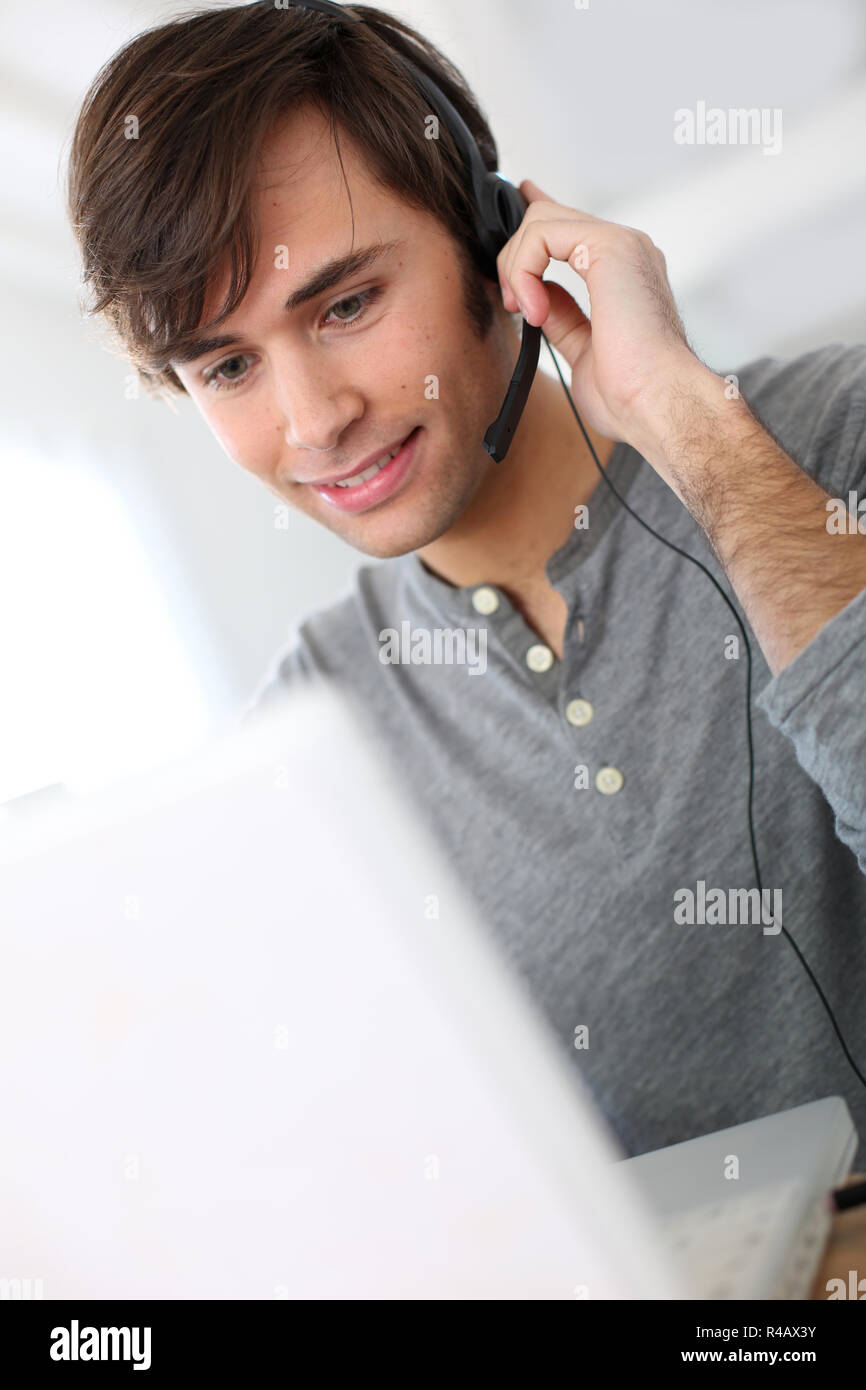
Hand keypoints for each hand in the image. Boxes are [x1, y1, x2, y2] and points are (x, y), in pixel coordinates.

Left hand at [496, 178, 697, 445]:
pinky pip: (542, 233)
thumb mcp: (581, 349)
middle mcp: (626, 252)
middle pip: (549, 219)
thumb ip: (562, 318)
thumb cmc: (631, 393)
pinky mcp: (610, 246)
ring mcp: (621, 244)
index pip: (570, 230)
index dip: (532, 230)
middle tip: (516, 307)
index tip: (509, 238)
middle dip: (515, 261)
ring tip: (525, 311)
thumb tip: (538, 298)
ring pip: (541, 220)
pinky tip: (533, 308)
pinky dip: (524, 270)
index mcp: (624, 273)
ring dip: (517, 267)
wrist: (656, 404)